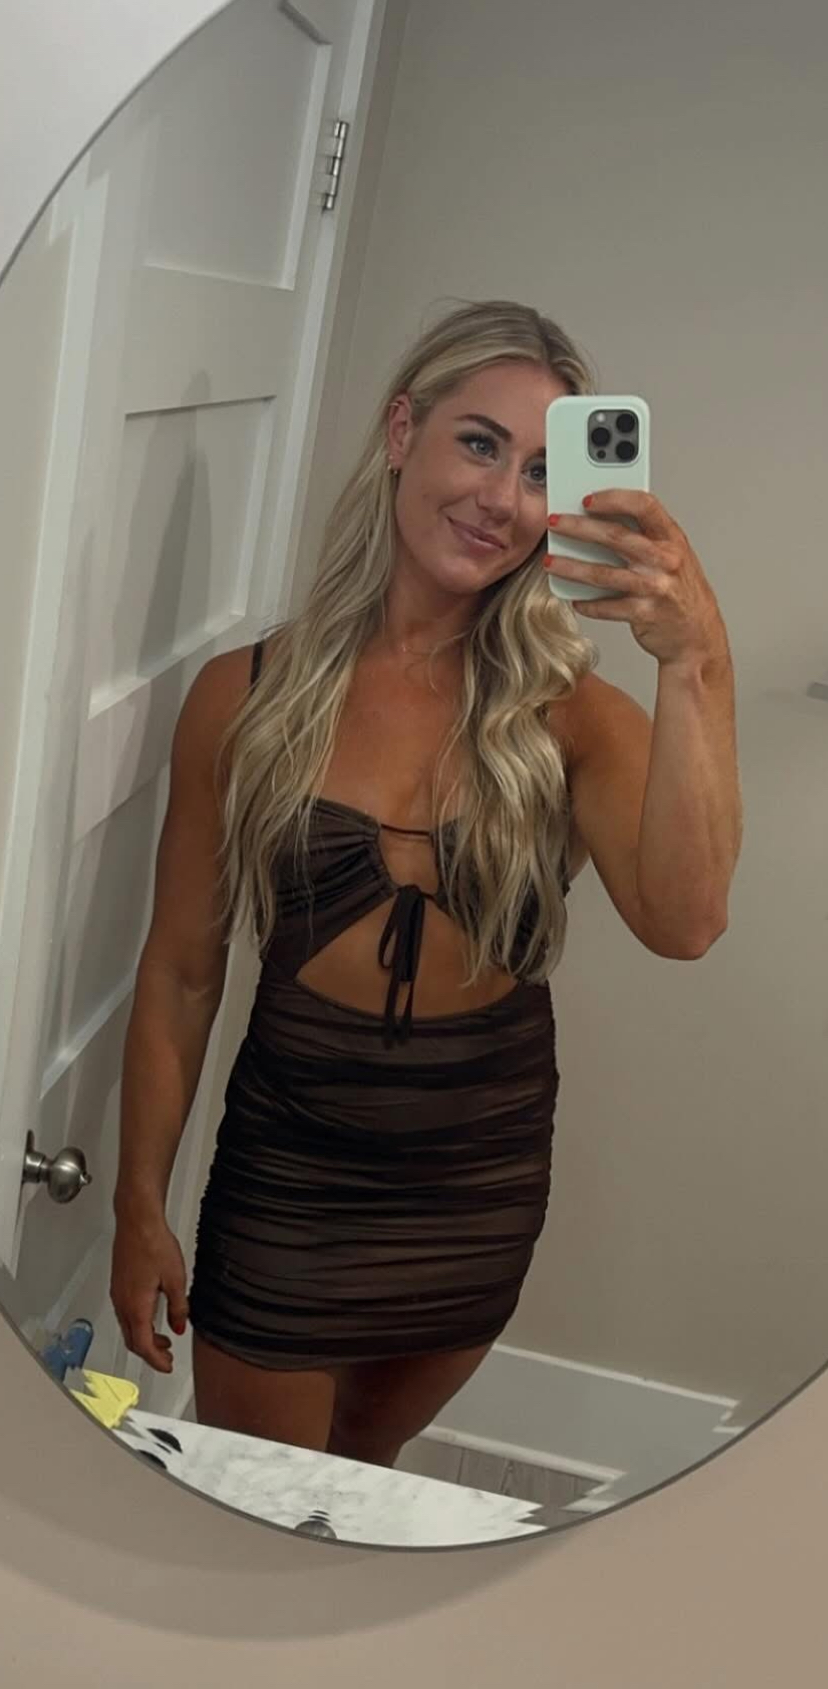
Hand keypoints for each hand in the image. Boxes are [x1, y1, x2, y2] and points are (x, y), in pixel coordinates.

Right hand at [110, 1213, 188, 1373]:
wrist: (137, 1221)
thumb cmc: (153, 1244)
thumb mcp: (176, 1279)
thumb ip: (178, 1308)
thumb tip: (179, 1327)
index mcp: (136, 1306)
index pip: (143, 1345)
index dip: (156, 1360)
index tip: (167, 1366)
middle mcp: (122, 1303)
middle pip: (133, 1340)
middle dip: (150, 1353)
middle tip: (167, 1357)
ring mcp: (118, 1294)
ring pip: (128, 1327)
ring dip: (145, 1338)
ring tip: (164, 1339)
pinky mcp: (119, 1285)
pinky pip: (125, 1313)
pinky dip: (139, 1323)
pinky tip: (152, 1315)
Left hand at [545, 489, 728, 668]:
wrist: (698, 635)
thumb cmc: (680, 590)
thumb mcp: (672, 554)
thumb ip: (645, 536)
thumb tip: (599, 518)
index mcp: (671, 538)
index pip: (644, 505)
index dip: (614, 498)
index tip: (587, 499)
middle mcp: (665, 560)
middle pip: (615, 536)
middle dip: (578, 527)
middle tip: (554, 523)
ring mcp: (654, 588)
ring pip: (603, 574)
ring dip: (571, 567)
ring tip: (549, 562)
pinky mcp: (644, 614)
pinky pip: (607, 607)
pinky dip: (587, 603)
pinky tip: (574, 599)